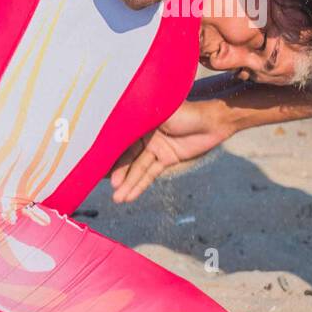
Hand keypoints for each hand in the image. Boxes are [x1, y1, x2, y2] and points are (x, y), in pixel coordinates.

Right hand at [109, 101, 233, 202]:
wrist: (214, 121)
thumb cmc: (187, 112)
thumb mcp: (160, 113)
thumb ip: (140, 119)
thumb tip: (116, 120)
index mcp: (140, 120)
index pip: (122, 140)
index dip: (111, 155)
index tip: (98, 167)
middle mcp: (145, 135)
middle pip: (128, 157)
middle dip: (120, 174)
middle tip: (111, 189)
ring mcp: (156, 148)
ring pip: (139, 169)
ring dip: (129, 184)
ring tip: (118, 200)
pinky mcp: (167, 159)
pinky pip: (151, 174)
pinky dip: (141, 185)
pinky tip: (130, 196)